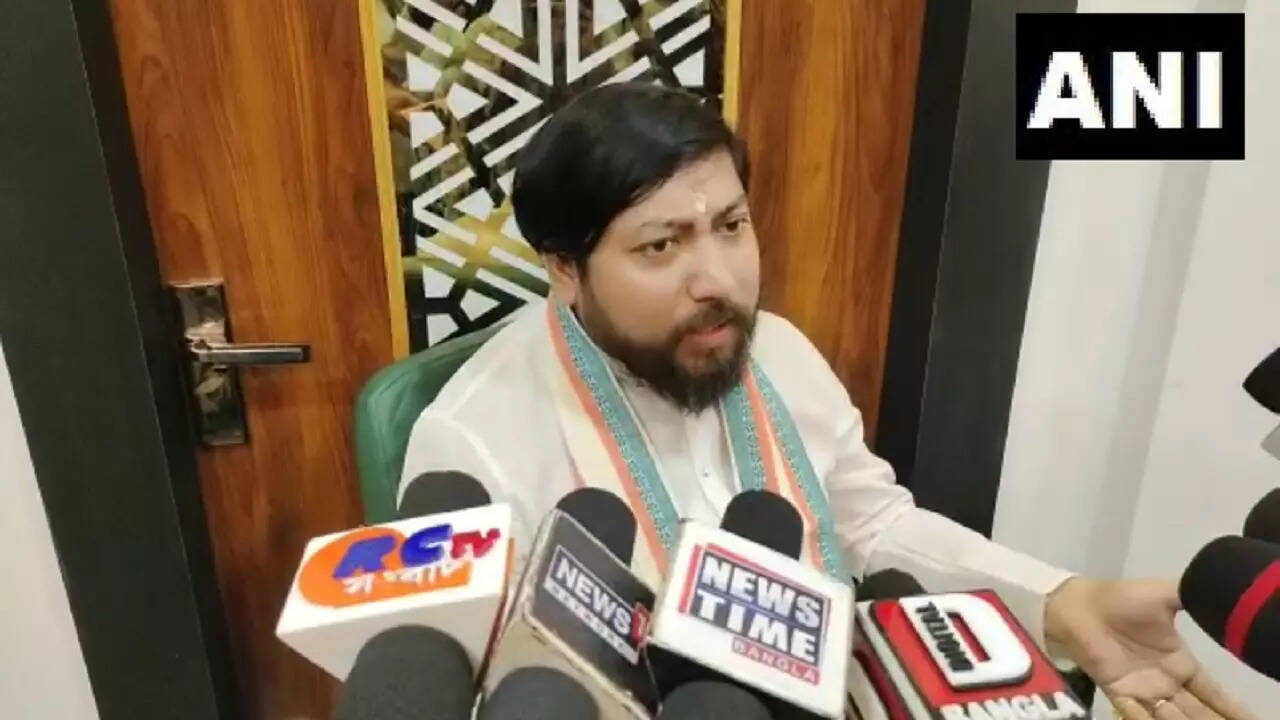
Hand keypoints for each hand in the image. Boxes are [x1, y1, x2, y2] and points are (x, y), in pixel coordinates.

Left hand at [1045, 578, 1255, 719]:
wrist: (1079, 606)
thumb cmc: (1121, 600)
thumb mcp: (1165, 596)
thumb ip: (1194, 597)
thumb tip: (1226, 597)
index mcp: (1181, 663)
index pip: (1214, 693)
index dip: (1232, 708)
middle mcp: (1167, 682)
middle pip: (1199, 712)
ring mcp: (1144, 691)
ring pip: (1175, 718)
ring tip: (1193, 718)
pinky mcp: (1120, 695)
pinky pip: (1139, 716)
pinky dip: (1149, 719)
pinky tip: (1160, 714)